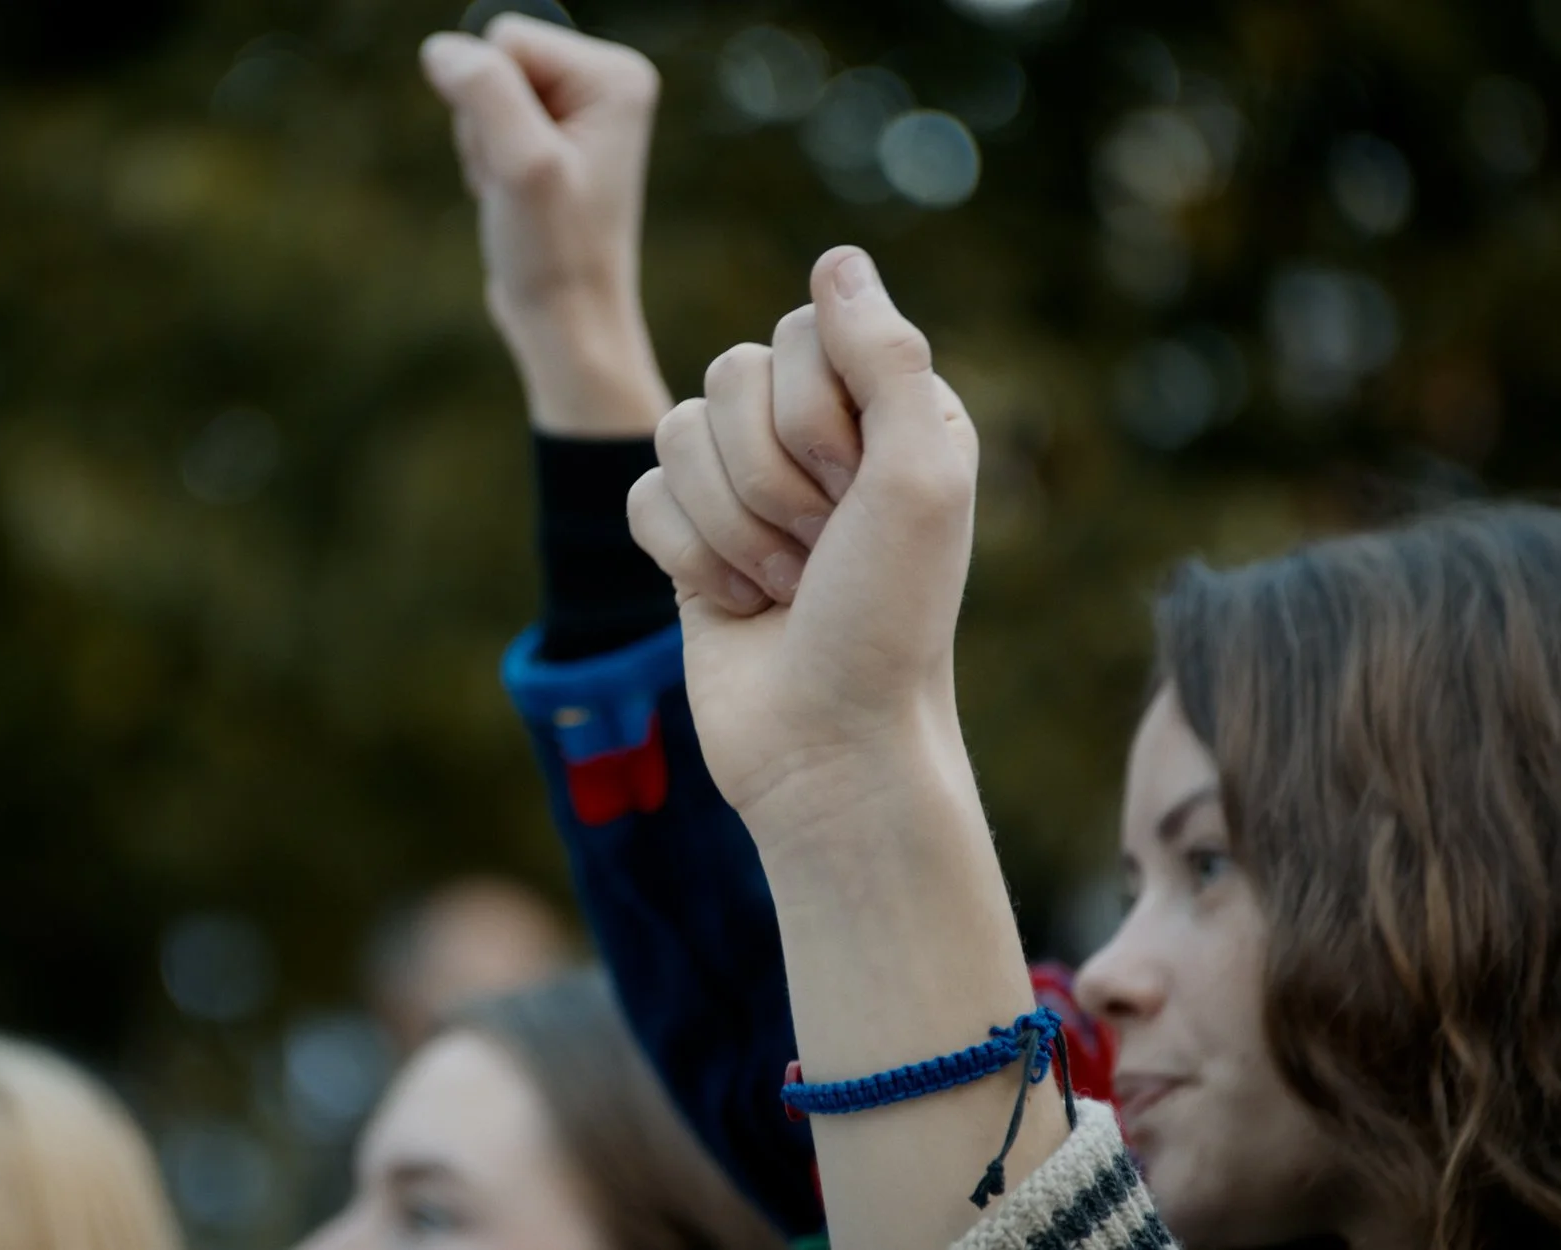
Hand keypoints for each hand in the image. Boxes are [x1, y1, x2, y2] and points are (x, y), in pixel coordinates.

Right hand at [422, 14, 670, 436]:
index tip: (524, 163)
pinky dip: (484, 161)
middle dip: (484, 124)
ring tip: (515, 196)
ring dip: (482, 147)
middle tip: (516, 184)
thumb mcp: (522, 165)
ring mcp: (578, 113)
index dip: (492, 101)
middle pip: (494, 60)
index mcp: (615, 75)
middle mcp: (604, 85)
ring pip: (482, 93)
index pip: (507, 37)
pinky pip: (485, 122)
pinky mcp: (552, 139)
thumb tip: (442, 48)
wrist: (566, 322)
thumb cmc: (555, 252)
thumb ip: (486, 92)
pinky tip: (512, 199)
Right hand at [628, 247, 980, 842]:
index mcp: (889, 405)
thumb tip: (836, 256)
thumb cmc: (889, 619)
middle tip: (821, 556)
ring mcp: (747, 486)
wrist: (827, 744)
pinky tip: (737, 606)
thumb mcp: (920, 476)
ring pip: (675, 432)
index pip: (802, 331)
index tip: (859, 496)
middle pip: (729, 374)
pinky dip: (686, 558)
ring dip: (730, 528)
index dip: (815, 418)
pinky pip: (640, 495)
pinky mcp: (688, 538)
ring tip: (785, 588)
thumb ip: (887, 356)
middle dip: (770, 481)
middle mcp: (819, 434)